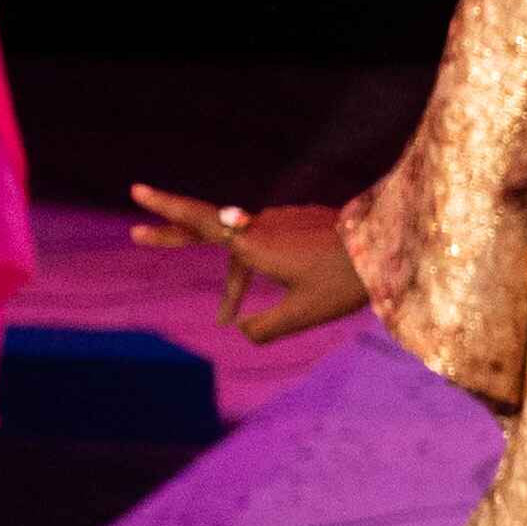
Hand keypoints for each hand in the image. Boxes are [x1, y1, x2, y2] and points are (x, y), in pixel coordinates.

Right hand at [123, 188, 369, 340]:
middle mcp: (261, 225)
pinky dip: (253, 271)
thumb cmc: (344, 281)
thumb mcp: (302, 315)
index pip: (200, 221)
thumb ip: (265, 328)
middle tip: (137, 233)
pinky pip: (263, 247)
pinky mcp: (296, 225)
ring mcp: (279, 222)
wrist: (390, 248)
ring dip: (230, 281)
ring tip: (225, 315)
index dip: (166, 210)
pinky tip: (263, 298)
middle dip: (171, 231)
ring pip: (241, 251)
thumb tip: (242, 333)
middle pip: (206, 225)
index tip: (138, 193)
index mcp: (254, 244)